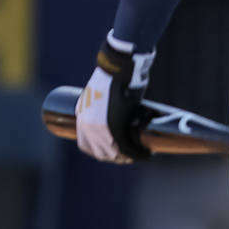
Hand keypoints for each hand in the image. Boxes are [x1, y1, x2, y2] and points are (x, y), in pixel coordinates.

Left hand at [75, 35, 154, 162]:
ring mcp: (98, 128)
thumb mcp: (98, 95)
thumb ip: (101, 108)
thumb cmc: (112, 78)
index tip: (113, 152)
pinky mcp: (113, 127)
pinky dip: (137, 154)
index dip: (100, 151)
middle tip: (129, 156)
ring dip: (126, 157)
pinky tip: (146, 154)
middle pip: (99, 153)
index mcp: (81, 117)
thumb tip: (114, 113)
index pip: (86, 145)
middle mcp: (86, 126)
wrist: (117, 70)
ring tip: (138, 154)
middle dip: (115, 157)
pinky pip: (125, 148)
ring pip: (111, 154)